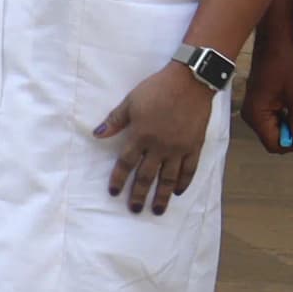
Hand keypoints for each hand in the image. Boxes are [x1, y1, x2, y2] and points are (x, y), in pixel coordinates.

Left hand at [95, 64, 217, 214]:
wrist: (190, 82)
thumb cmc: (157, 89)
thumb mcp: (131, 102)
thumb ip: (115, 120)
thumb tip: (97, 134)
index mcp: (141, 136)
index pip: (126, 163)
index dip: (118, 179)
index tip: (113, 192)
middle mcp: (160, 147)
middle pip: (147, 175)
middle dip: (139, 194)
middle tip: (135, 209)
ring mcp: (179, 148)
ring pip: (169, 178)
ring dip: (162, 195)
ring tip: (158, 210)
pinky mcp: (195, 146)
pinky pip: (190, 169)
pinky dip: (184, 182)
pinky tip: (178, 191)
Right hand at [242, 25, 292, 154]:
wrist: (276, 40)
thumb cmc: (285, 63)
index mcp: (256, 114)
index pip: (274, 145)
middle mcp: (251, 114)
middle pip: (274, 138)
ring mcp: (254, 108)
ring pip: (276, 128)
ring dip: (292, 123)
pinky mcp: (260, 102)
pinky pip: (274, 118)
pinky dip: (287, 115)